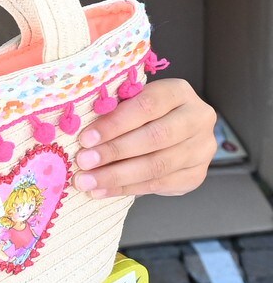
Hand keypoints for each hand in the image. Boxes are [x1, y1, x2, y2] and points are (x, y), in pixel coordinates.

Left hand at [73, 76, 216, 197]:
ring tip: (87, 181)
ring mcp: (202, 148)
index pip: (147, 105)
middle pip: (155, 137)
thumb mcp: (129, 103)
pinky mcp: (197, 174)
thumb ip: (113, 111)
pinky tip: (102, 190)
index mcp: (179, 92)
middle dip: (115, 151)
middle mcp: (198, 118)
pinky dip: (127, 189)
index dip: (115, 123)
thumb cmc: (141, 114)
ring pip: (158, 165)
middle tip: (83, 162)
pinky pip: (160, 184)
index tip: (85, 138)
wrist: (171, 134)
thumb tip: (81, 136)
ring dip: (117, 175)